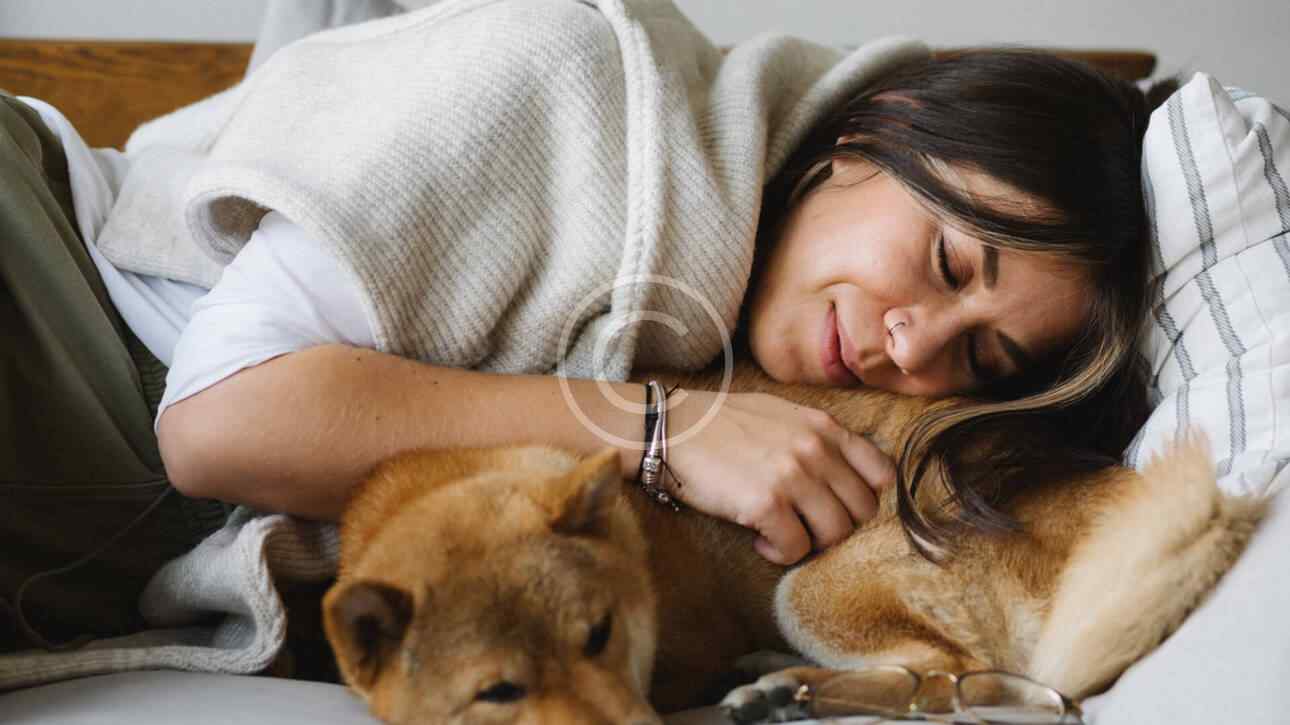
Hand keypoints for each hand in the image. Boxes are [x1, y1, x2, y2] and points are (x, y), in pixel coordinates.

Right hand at [661, 389, 896, 564]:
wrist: (671, 429)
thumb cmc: (720, 424)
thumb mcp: (780, 414)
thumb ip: (816, 437)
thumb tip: (842, 471)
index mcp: (824, 427)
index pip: (882, 473)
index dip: (866, 497)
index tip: (839, 505)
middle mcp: (816, 450)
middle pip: (862, 511)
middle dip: (837, 525)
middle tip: (806, 524)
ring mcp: (793, 477)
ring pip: (835, 534)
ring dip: (810, 542)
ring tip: (783, 533)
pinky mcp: (766, 505)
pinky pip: (796, 548)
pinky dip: (780, 554)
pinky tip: (760, 541)